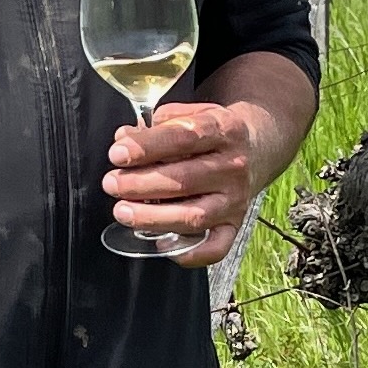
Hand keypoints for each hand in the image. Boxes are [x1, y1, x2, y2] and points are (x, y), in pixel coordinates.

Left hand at [105, 100, 266, 264]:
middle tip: (112, 184)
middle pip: (184, 180)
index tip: (117, 154)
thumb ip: (156, 124)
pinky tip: (161, 243)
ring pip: (193, 217)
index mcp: (223, 130)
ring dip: (152, 218)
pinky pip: (215, 248)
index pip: (183, 138)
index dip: (147, 147)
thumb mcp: (190, 114)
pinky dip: (189, 253)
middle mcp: (234, 166)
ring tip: (122, 211)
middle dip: (140, 184)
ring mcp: (236, 199)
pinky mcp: (234, 225)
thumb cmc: (210, 133)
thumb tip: (124, 137)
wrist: (255, 148)